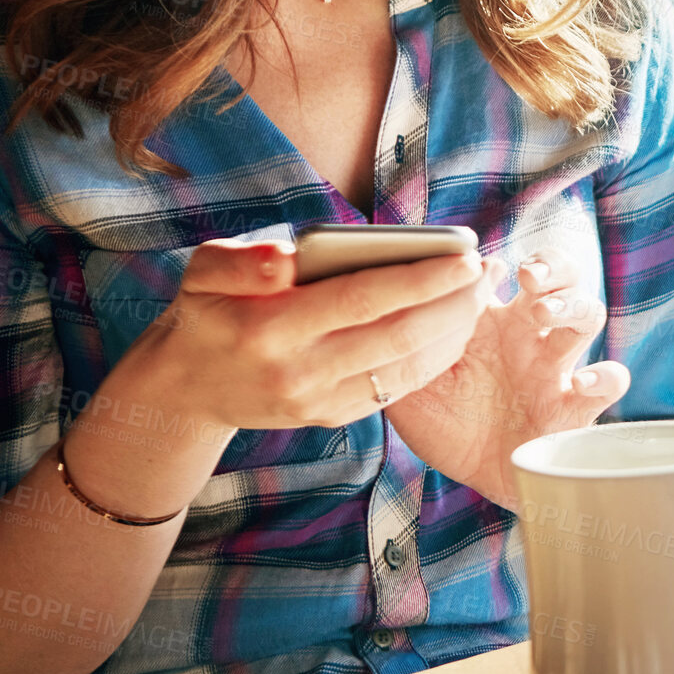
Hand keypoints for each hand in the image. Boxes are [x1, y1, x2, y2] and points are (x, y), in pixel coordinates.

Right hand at [132, 239, 496, 433]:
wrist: (187, 387)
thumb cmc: (206, 310)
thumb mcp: (204, 271)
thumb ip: (243, 262)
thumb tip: (286, 258)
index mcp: (270, 330)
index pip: (360, 300)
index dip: (417, 279)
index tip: (460, 256)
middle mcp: (298, 374)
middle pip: (394, 337)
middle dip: (450, 305)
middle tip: (486, 271)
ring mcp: (317, 403)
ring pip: (402, 369)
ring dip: (451, 334)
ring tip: (480, 295)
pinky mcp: (330, 418)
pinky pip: (394, 389)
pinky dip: (431, 360)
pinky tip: (454, 329)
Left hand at [382, 247, 631, 510]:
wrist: (475, 481)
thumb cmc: (446, 426)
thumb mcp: (410, 387)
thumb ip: (402, 351)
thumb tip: (389, 310)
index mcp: (489, 321)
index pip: (502, 272)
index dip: (493, 264)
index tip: (479, 270)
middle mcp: (528, 335)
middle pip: (561, 276)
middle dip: (551, 266)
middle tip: (528, 276)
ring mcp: (556, 367)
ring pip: (588, 313)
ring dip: (574, 305)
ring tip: (546, 316)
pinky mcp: (575, 405)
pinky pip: (611, 381)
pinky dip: (606, 377)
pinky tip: (582, 383)